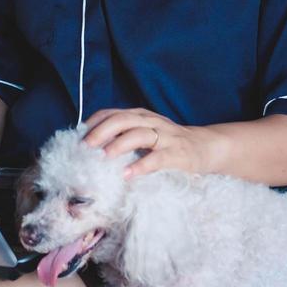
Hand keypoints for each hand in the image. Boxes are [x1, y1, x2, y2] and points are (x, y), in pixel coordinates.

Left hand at [81, 108, 219, 178]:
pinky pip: (157, 159)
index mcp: (142, 116)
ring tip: (104, 156)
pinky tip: (127, 174)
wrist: (207, 147)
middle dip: (102, 131)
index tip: (79, 135)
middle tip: (85, 146)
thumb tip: (94, 148)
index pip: (114, 112)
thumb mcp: (147, 134)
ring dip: (119, 144)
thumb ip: (126, 136)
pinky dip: (141, 166)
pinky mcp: (178, 154)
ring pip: (140, 134)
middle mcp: (152, 122)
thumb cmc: (170, 144)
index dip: (95, 122)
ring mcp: (166, 137)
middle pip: (123, 120)